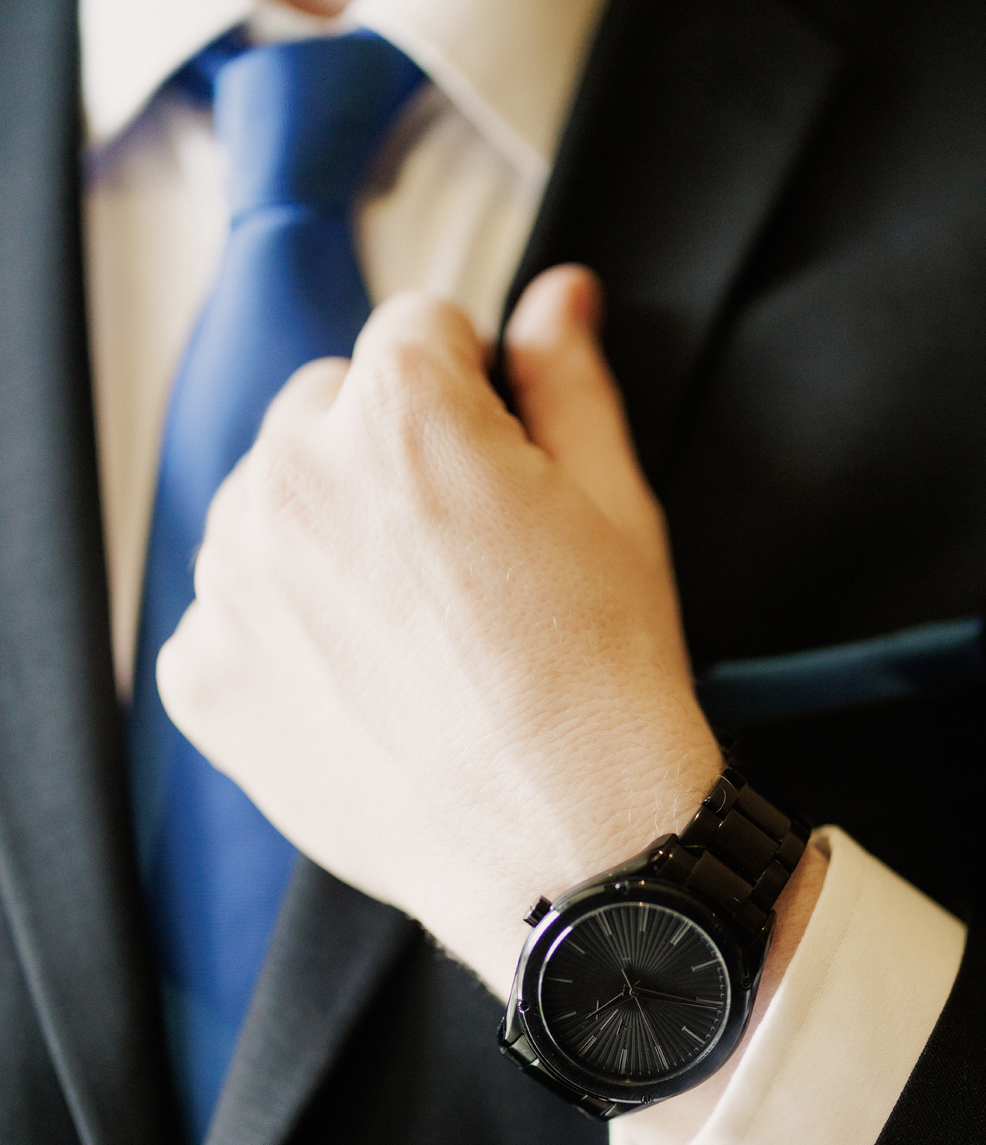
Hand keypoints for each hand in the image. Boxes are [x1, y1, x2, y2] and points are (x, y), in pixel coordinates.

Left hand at [158, 264, 725, 998]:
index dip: (478, 388)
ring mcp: (235, 582)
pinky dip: (287, 638)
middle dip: (390, 454)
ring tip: (423, 629)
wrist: (566, 846)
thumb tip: (558, 298)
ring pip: (270, 508)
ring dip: (330, 540)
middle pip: (328, 410)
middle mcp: (293, 480)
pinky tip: (374, 684)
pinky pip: (232, 615)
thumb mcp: (619, 510)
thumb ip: (569, 383)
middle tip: (469, 555)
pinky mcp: (206, 674)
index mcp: (400, 416)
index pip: (420, 331)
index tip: (504, 452)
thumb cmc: (604, 685)